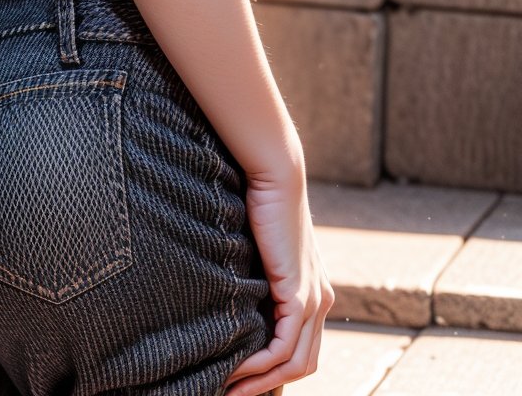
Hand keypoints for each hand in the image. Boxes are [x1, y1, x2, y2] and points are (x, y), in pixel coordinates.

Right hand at [224, 165, 334, 394]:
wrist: (275, 176)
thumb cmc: (261, 204)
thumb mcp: (261, 251)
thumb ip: (258, 278)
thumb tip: (233, 298)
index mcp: (315, 291)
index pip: (302, 347)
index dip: (274, 369)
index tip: (239, 378)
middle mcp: (321, 300)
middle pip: (303, 363)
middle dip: (268, 384)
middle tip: (232, 392)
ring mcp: (315, 299)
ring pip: (296, 362)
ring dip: (261, 381)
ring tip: (229, 389)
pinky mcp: (300, 294)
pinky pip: (285, 347)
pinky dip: (262, 365)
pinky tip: (236, 370)